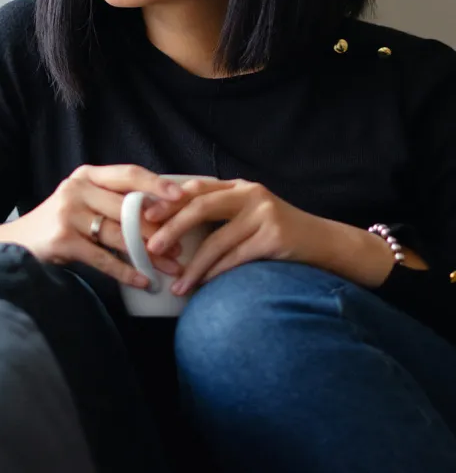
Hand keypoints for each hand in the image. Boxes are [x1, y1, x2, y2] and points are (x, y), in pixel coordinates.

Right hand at [0, 164, 185, 287]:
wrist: (17, 244)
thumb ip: (114, 202)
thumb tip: (164, 215)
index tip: (182, 196)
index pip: (128, 174)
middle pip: (128, 208)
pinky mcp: (63, 239)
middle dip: (158, 230)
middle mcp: (77, 188)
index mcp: (87, 175)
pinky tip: (143, 280)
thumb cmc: (62, 223)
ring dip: (148, 254)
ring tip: (169, 268)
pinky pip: (103, 258)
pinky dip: (126, 271)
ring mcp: (68, 213)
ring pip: (119, 234)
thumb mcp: (85, 202)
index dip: (156, 184)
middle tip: (180, 247)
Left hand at [144, 178, 397, 294]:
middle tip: (151, 246)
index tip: (145, 217)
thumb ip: (220, 215)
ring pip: (216, 240)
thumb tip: (171, 230)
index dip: (168, 201)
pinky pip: (236, 258)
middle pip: (200, 206)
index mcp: (238, 186)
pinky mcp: (274, 237)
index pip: (195, 189)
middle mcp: (250, 194)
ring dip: (193, 266)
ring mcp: (264, 214)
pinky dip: (216, 274)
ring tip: (177, 285)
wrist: (326, 244)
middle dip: (172, 227)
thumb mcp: (250, 215)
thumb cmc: (279, 234)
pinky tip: (203, 286)